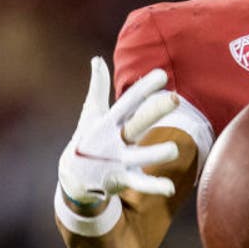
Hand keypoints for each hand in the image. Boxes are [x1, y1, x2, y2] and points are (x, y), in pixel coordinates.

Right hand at [58, 57, 180, 208]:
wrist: (73, 178)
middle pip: (137, 123)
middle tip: (175, 98)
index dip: (144, 88)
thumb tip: (96, 59)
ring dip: (155, 154)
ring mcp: (117, 160)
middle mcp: (113, 140)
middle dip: (155, 111)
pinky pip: (139, 183)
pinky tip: (169, 188)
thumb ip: (98, 87)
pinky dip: (154, 186)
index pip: (129, 101)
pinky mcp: (121, 180)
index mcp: (109, 122)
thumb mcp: (92, 114)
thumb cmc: (87, 140)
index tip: (162, 74)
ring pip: (139, 156)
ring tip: (174, 150)